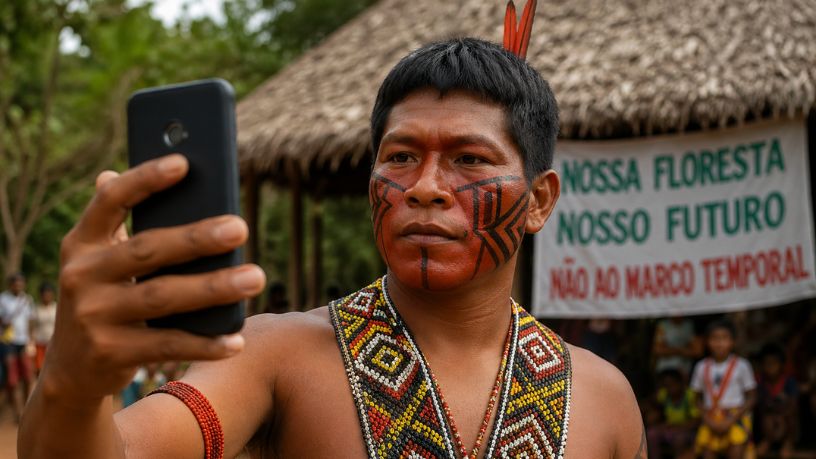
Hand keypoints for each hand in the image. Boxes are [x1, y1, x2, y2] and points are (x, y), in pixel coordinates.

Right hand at [40, 154, 265, 402]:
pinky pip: (168, 344)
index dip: (144, 180)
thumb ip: (123, 224)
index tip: (183, 163)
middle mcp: (80, 275)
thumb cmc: (106, 298)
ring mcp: (92, 316)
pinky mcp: (109, 354)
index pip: (110, 201)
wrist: (71, 370)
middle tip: (241, 227)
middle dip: (197, 238)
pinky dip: (205, 343)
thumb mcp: (103, 261)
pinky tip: (236, 338)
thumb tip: (135, 168)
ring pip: (163, 297)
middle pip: (147, 250)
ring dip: (214, 288)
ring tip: (255, 278)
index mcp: (81, 243)